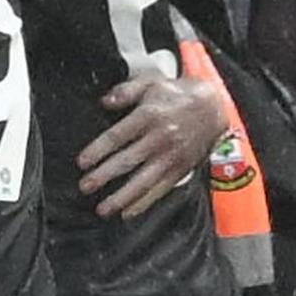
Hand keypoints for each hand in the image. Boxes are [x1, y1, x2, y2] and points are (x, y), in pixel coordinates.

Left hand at [81, 72, 231, 217]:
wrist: (214, 107)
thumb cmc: (176, 95)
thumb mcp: (151, 82)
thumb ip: (126, 91)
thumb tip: (104, 101)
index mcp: (149, 115)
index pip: (118, 136)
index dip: (98, 150)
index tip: (82, 162)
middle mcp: (160, 138)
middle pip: (127, 160)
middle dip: (104, 176)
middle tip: (85, 187)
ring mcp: (171, 156)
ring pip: (143, 180)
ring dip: (121, 197)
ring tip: (102, 209)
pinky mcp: (181, 169)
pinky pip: (160, 189)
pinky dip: (144, 203)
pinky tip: (128, 213)